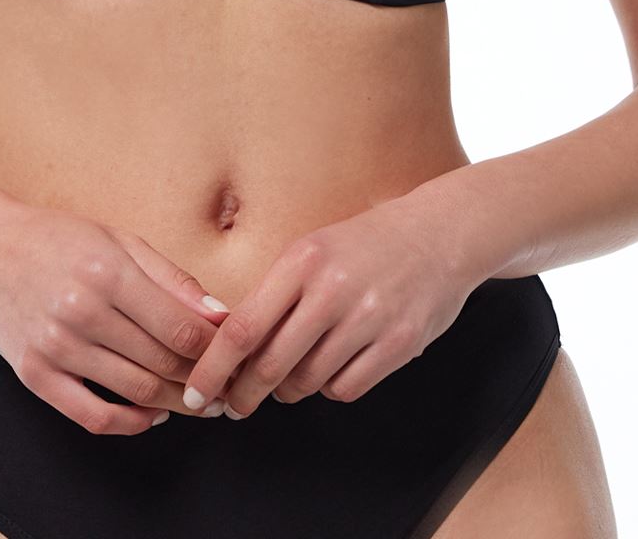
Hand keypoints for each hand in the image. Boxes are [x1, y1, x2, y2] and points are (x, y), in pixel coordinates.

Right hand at [0, 203, 231, 434]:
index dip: (217, 350)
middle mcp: (81, 312)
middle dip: (205, 381)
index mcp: (108, 272)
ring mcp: (55, 348)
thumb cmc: (60, 240)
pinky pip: (92, 417)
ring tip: (202, 402)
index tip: (238, 356)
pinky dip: (131, 424)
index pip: (180, 328)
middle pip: (162, 363)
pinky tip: (154, 416)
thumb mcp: (119, 241)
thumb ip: (171, 278)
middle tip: (228, 387)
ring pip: (135, 392)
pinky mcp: (34, 376)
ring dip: (178, 404)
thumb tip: (219, 316)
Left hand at [180, 194, 475, 418]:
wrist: (440, 233)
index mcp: (302, 260)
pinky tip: (334, 368)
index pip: (243, 327)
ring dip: (291, 389)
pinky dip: (332, 388)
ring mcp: (368, 318)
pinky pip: (346, 388)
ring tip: (292, 377)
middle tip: (235, 405)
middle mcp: (332, 289)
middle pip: (270, 365)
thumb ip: (276, 294)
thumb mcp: (313, 250)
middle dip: (244, 395)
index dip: (213, 369)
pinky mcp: (399, 343)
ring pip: (307, 381)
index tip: (197, 392)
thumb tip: (230, 347)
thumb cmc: (366, 244)